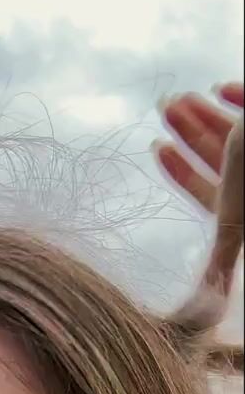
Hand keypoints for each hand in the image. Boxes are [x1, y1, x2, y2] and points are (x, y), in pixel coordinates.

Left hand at [155, 82, 243, 321]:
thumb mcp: (239, 223)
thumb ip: (221, 267)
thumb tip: (203, 306)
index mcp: (243, 214)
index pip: (206, 191)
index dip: (180, 172)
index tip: (156, 149)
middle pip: (222, 156)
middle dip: (193, 130)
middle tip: (165, 107)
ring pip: (238, 137)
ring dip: (213, 115)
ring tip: (184, 97)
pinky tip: (225, 87)